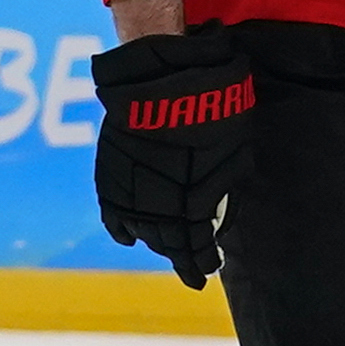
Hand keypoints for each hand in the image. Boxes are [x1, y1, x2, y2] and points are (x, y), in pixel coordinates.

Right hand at [89, 27, 254, 286]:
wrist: (164, 72)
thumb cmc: (212, 108)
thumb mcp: (234, 152)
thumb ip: (225, 189)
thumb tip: (219, 220)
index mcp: (191, 203)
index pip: (195, 247)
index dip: (201, 263)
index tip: (208, 273)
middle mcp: (156, 203)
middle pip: (167, 243)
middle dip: (180, 256)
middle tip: (191, 267)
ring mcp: (129, 188)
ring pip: (141, 230)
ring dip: (155, 241)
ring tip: (166, 247)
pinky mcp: (110, 173)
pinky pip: (112, 212)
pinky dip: (121, 228)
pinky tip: (129, 237)